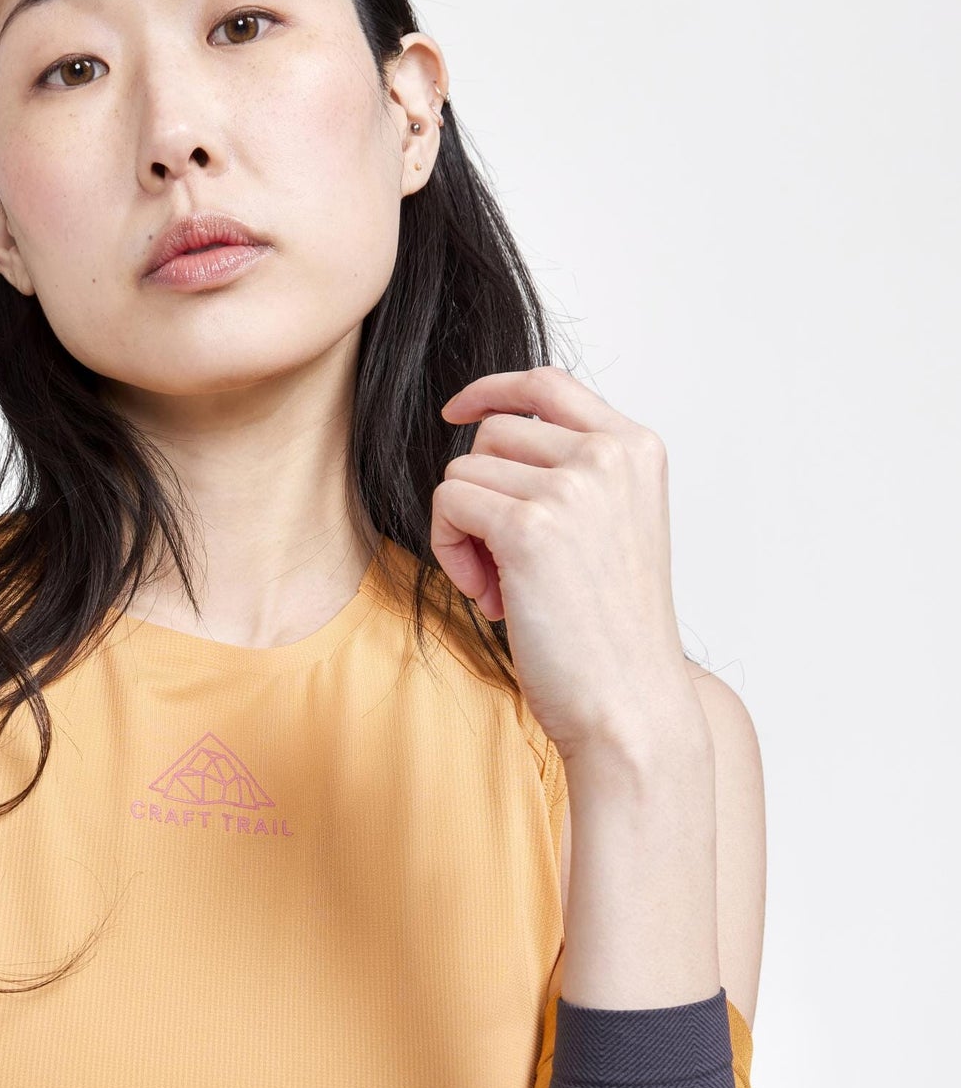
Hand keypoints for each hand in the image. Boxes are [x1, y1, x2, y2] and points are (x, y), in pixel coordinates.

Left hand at [432, 365, 698, 760]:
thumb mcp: (611, 529)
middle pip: (493, 433)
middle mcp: (609, 456)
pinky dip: (451, 551)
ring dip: (463, 532)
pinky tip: (491, 597)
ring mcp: (572, 486)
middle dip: (480, 493)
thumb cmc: (611, 634)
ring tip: (505, 588)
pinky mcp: (528, 526)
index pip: (549, 383)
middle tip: (504, 564)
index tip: (456, 413)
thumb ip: (572, 476)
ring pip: (463, 472)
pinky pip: (449, 504)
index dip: (492, 390)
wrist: (629, 704)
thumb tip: (485, 446)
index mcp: (637, 449)